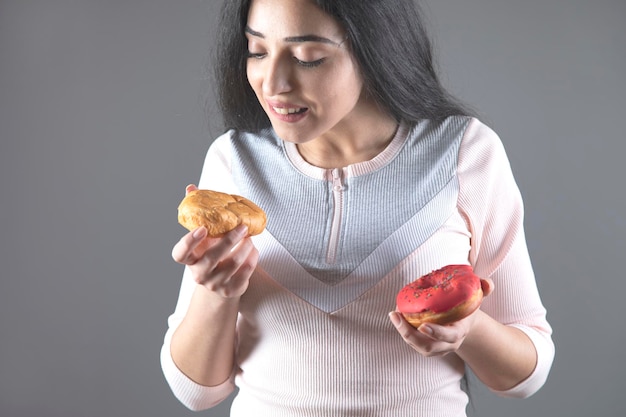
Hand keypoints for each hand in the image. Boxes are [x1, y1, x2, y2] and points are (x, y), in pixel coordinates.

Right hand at [171, 184, 259, 298]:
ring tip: (249, 237)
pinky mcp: (231, 290)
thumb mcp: (203, 237)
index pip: (181, 253)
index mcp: (189, 259)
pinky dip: (252, 258)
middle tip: (242, 227)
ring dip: (245, 247)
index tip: (201, 228)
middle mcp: (199, 273)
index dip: (188, 242)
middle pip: (213, 257)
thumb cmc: (210, 253)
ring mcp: (215, 284)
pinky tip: (253, 249)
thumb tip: (191, 188)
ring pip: (233, 263)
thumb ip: (198, 213)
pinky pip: (246, 272)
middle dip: (230, 240)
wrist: (221, 283)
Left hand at [389, 278, 493, 355]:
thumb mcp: (475, 296)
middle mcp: (449, 343)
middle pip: (429, 346)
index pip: (449, 336)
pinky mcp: (428, 347)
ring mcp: (438, 348)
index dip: (436, 333)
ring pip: (419, 347)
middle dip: (410, 334)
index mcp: (460, 331)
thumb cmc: (466, 306)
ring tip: (393, 315)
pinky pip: (414, 344)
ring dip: (403, 332)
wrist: (464, 322)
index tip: (423, 325)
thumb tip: (487, 283)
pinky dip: (404, 332)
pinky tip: (396, 318)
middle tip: (397, 317)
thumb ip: (483, 288)